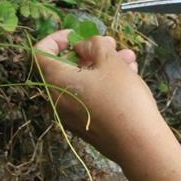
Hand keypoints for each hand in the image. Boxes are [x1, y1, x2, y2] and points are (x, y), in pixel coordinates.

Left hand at [33, 31, 170, 164]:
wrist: (139, 145)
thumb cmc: (122, 99)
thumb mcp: (111, 62)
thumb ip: (96, 45)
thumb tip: (86, 45)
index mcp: (55, 81)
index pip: (41, 52)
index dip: (57, 38)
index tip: (79, 35)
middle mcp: (57, 99)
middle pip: (66, 68)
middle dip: (90, 52)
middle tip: (113, 46)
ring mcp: (71, 116)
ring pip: (82, 83)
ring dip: (103, 67)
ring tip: (130, 61)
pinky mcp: (87, 127)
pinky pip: (89, 98)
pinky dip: (104, 85)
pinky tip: (129, 79)